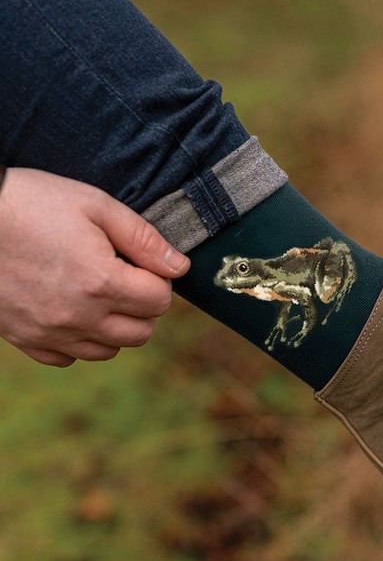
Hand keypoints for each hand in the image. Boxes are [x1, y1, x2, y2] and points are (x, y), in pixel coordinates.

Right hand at [0, 168, 189, 366]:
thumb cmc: (31, 202)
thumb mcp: (95, 206)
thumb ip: (144, 240)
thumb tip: (180, 267)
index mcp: (101, 282)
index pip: (160, 301)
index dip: (159, 279)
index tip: (140, 262)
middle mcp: (78, 316)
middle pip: (141, 332)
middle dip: (144, 305)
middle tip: (125, 276)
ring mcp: (49, 332)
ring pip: (108, 350)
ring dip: (116, 326)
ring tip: (99, 292)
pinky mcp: (24, 339)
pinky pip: (68, 358)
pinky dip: (79, 340)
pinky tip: (71, 309)